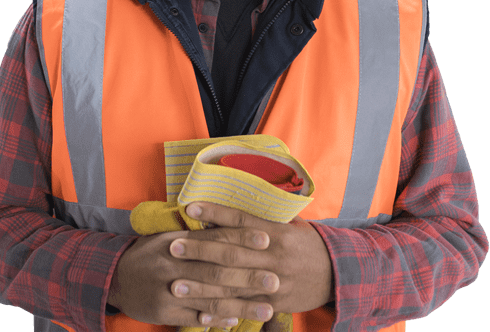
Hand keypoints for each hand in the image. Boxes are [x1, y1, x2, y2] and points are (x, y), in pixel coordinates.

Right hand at [108, 226, 279, 327]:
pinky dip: (217, 319)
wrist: (116, 276)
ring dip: (242, 303)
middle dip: (249, 275)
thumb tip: (230, 226)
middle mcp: (174, 262)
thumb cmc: (150, 252)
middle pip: (217, 269)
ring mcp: (169, 289)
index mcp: (178, 239)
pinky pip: (196, 316)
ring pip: (211, 296)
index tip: (267, 239)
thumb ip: (197, 234)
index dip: (241, 238)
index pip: (215, 237)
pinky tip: (237, 320)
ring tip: (268, 306)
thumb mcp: (170, 236)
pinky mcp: (164, 310)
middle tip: (276, 279)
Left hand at [169, 203, 332, 314]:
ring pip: (232, 285)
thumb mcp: (291, 222)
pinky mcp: (273, 303)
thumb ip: (265, 213)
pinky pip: (243, 309)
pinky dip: (221, 313)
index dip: (215, 213)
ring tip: (175, 285)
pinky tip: (200, 314)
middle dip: (200, 250)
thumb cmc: (308, 242)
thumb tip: (236, 198)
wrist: (339, 273)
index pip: (240, 219)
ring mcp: (273, 282)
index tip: (190, 207)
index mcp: (276, 231)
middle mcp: (273, 255)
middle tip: (173, 247)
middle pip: (231, 252)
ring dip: (201, 287)